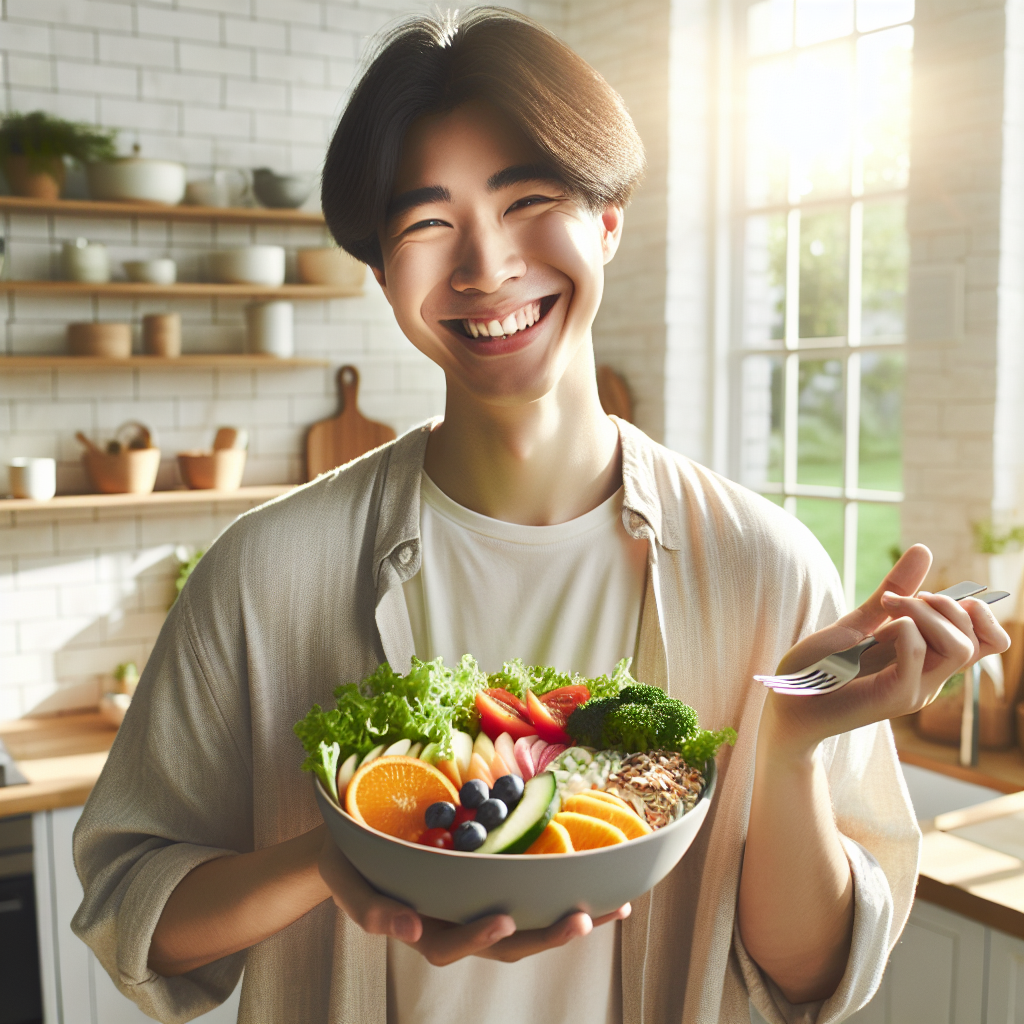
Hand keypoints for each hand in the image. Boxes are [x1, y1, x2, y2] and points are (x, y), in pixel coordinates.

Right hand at [318, 832, 629, 964]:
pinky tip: (599, 880)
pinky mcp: (489, 880)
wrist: (352, 848)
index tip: (501, 920)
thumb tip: (407, 928)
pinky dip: (561, 888)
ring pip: (526, 922)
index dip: (477, 936)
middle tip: (581, 919)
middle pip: (506, 943)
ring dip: (566, 919)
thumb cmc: (350, 866)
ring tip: (609, 907)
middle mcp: (457, 922)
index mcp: (425, 929)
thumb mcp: (350, 886)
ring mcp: (475, 904)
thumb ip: (371, 909)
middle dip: (546, 935)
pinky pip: (528, 891)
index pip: (452, 944)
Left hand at [763, 544, 1010, 757]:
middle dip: (945, 604)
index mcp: (929, 662)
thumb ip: (895, 589)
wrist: (789, 701)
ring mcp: (915, 690)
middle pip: (979, 639)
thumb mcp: (862, 620)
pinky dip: (901, 630)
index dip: (978, 612)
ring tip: (888, 607)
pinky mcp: (894, 697)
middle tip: (900, 599)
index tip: (929, 596)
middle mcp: (930, 679)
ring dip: (925, 613)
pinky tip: (874, 633)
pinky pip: (918, 653)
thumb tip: (924, 549)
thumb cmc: (822, 666)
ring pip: (959, 647)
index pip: (991, 642)